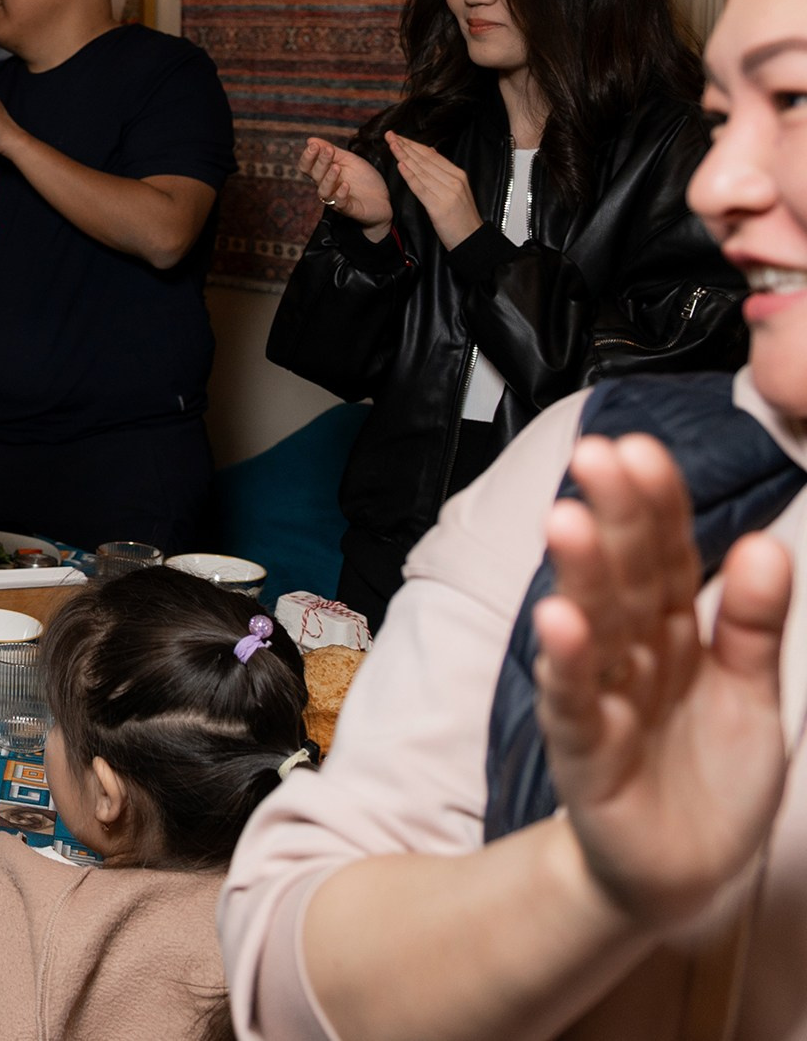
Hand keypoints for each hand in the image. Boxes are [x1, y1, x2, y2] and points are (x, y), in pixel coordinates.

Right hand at [301, 137, 392, 239]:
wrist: (383, 199)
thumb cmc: (363, 178)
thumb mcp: (349, 160)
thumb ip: (331, 151)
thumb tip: (310, 140)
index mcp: (324, 174)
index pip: (307, 166)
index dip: (308, 156)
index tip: (314, 145)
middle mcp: (326, 187)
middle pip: (315, 176)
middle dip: (320, 162)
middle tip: (328, 151)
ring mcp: (336, 199)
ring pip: (324, 191)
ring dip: (329, 178)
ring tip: (336, 168)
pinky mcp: (348, 209)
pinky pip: (340, 204)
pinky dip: (341, 194)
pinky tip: (345, 185)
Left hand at [386, 132, 480, 247]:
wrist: (472, 238)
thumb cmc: (461, 216)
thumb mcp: (456, 189)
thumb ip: (443, 171)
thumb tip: (430, 151)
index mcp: (458, 175)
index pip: (432, 155)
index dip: (413, 145)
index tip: (399, 137)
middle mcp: (453, 180)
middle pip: (425, 159)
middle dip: (406, 146)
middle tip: (390, 135)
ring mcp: (447, 192)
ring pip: (421, 170)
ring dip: (404, 156)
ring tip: (391, 145)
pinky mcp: (439, 206)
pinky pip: (421, 187)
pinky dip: (410, 175)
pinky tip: (400, 165)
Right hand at [534, 431, 792, 930]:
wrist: (678, 874)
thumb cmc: (707, 776)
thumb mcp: (752, 693)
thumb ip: (757, 622)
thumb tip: (764, 543)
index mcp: (674, 633)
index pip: (667, 554)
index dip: (657, 504)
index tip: (641, 449)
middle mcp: (634, 656)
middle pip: (625, 576)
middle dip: (613, 516)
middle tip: (598, 456)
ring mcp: (605, 701)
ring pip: (594, 629)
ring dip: (580, 575)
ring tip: (569, 522)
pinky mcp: (587, 756)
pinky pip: (575, 705)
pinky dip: (566, 665)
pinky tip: (559, 623)